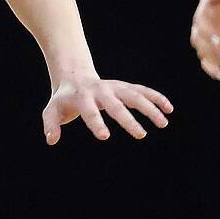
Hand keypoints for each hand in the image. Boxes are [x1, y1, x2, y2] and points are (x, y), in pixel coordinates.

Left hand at [42, 75, 171, 143]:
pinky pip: (143, 91)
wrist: (74, 77)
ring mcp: (115, 87)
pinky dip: (156, 97)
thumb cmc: (63, 100)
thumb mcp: (52, 110)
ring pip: (135, 95)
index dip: (96, 123)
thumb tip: (51, 141)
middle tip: (141, 136)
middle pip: (116, 105)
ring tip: (163, 123)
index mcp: (82, 98)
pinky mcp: (125, 87)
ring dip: (150, 107)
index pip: (89, 111)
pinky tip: (169, 109)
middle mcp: (101, 91)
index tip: (105, 137)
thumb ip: (51, 125)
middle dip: (128, 120)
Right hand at [188, 0, 219, 80]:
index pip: (201, 23)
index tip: (219, 42)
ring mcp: (210, 34)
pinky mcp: (218, 44)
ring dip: (213, 63)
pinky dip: (215, 68)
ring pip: (204, 53)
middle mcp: (204, 22)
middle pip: (200, 40)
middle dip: (211, 51)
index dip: (208, 33)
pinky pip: (211, 59)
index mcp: (206, 8)